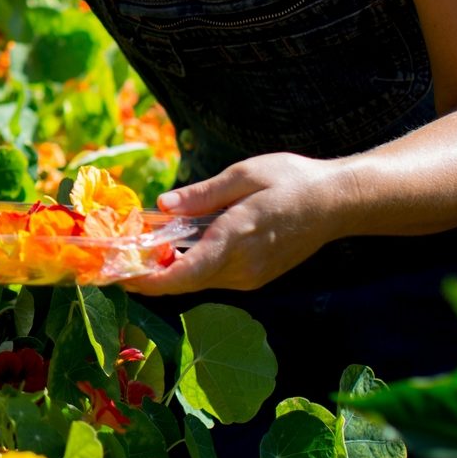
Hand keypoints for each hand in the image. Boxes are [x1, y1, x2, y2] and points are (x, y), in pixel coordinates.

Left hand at [120, 152, 356, 295]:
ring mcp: (251, 277)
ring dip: (170, 270)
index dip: (149, 280)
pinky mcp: (256, 278)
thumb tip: (163, 205)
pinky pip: (215, 276)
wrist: (337, 203)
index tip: (120, 275)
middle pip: (186, 281)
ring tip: (141, 248)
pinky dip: (191, 267)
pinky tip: (176, 248)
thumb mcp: (243, 175)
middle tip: (119, 257)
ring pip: (199, 280)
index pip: (185, 274)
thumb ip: (202, 195)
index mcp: (236, 240)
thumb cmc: (292, 181)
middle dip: (150, 274)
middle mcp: (242, 268)